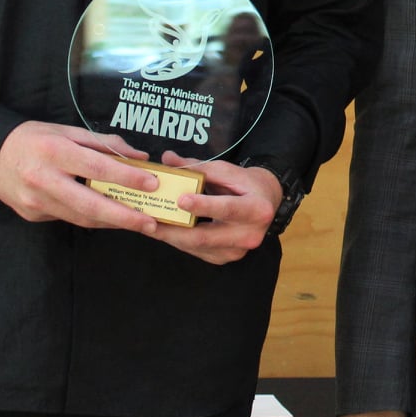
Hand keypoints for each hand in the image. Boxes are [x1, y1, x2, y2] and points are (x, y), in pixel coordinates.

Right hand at [0, 121, 156, 231]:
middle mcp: (43, 179)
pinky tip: (110, 219)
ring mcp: (35, 201)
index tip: (152, 183)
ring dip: (111, 222)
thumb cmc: (37, 139)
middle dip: (123, 216)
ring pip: (80, 217)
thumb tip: (139, 157)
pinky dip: (92, 220)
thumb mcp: (68, 131)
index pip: (96, 168)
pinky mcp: (31, 215)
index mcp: (54, 151)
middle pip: (89, 203)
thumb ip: (104, 144)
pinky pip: (68, 218)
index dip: (126, 177)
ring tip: (137, 223)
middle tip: (150, 223)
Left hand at [150, 152, 282, 264]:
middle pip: (206, 237)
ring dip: (171, 237)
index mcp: (257, 209)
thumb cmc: (246, 184)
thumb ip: (197, 167)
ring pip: (197, 247)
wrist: (266, 203)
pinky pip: (197, 251)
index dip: (204, 206)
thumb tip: (167, 159)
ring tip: (148, 226)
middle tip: (149, 221)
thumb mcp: (227, 171)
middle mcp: (250, 235)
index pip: (227, 209)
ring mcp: (237, 251)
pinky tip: (164, 231)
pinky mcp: (225, 257)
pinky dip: (179, 241)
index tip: (180, 200)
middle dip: (175, 230)